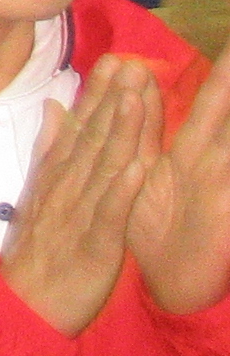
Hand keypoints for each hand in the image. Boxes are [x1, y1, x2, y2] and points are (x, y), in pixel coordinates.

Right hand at [2, 55, 157, 334]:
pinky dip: (123, 190)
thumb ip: (48, 148)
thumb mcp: (39, 192)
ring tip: (137, 98)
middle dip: (112, 100)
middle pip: (92, 137)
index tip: (115, 60)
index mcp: (57, 174)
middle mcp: (67, 186)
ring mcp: (79, 213)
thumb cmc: (39, 250)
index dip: (98, 94)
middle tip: (130, 63)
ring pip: (102, 167)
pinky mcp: (94, 245)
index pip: (79, 127)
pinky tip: (139, 167)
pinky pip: (110, 214)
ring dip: (120, 132)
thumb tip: (52, 105)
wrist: (24, 304)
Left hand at [129, 43, 229, 312]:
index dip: (221, 73)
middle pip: (226, 116)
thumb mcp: (141, 165)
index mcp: (192, 151)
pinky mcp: (224, 220)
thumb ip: (139, 122)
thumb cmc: (154, 224)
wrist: (163, 282)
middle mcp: (213, 165)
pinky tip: (228, 160)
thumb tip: (133, 74)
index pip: (208, 103)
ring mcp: (222, 190)